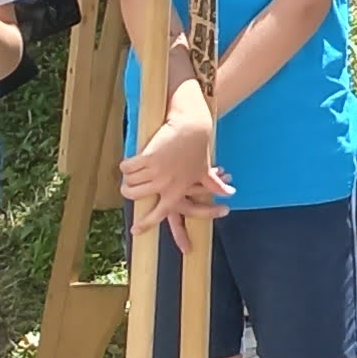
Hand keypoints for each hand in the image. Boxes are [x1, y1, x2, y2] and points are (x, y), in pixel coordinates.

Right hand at [118, 99, 224, 230]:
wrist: (192, 126)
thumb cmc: (199, 148)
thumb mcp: (205, 170)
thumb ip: (214, 185)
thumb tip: (230, 194)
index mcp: (178, 191)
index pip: (160, 213)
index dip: (146, 223)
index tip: (135, 231)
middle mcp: (166, 185)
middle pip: (136, 196)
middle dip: (129, 192)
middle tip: (127, 189)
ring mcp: (156, 172)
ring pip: (130, 182)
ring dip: (128, 178)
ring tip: (128, 174)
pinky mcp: (147, 158)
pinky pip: (128, 167)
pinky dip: (126, 165)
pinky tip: (126, 163)